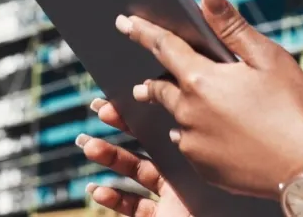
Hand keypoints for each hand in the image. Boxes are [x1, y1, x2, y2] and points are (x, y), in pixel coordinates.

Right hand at [80, 97, 193, 216]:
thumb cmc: (213, 202)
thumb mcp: (195, 164)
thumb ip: (177, 136)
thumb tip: (159, 98)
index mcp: (195, 155)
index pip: (165, 126)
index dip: (141, 111)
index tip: (121, 97)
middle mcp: (184, 173)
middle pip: (146, 144)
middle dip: (121, 125)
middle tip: (100, 111)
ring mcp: (170, 197)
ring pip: (135, 172)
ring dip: (110, 159)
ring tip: (89, 147)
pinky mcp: (160, 216)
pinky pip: (133, 205)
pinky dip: (113, 198)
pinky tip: (97, 190)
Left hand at [117, 0, 302, 197]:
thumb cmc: (293, 107)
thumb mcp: (267, 58)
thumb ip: (231, 25)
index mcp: (202, 80)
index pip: (164, 47)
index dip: (143, 32)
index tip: (124, 22)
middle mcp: (188, 112)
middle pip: (161, 88)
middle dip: (152, 82)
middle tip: (145, 82)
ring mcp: (193, 144)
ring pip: (177, 119)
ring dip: (178, 110)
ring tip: (187, 110)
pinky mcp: (203, 168)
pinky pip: (190, 146)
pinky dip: (195, 136)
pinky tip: (214, 135)